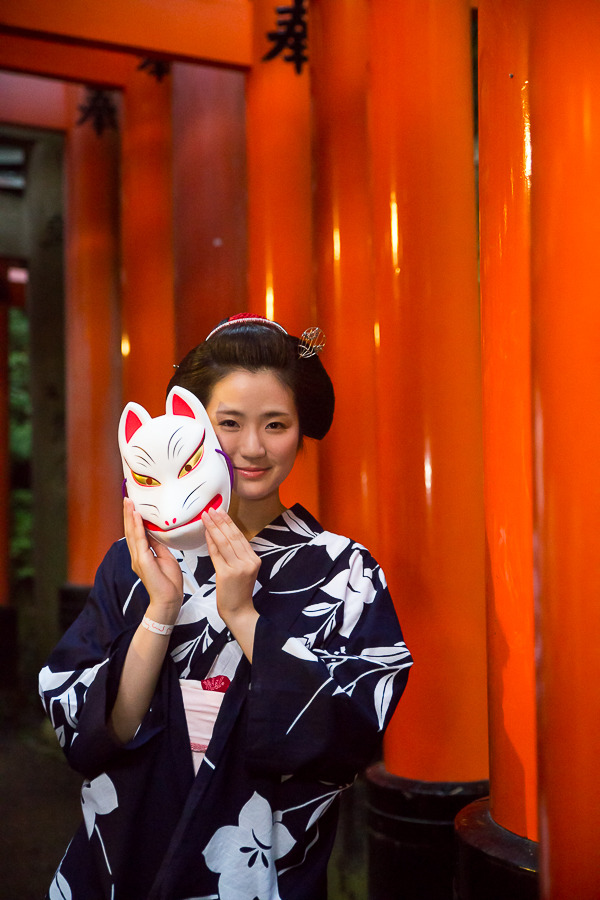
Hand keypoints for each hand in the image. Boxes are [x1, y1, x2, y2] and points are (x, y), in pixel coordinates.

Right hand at [123, 498, 182, 622]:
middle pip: (130, 531)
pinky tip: (136, 517)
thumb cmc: (169, 583)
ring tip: (129, 502)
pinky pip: (139, 541)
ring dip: (130, 517)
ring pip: (132, 533)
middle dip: (128, 514)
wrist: (169, 600)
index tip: (133, 505)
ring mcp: (138, 559)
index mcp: (142, 555)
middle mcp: (136, 556)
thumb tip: (154, 533)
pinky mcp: (142, 562)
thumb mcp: (165, 558)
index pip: (136, 533)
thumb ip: (158, 546)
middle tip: (127, 498)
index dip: (133, 519)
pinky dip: (137, 528)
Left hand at [201, 507, 260, 624]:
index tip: (220, 512)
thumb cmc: (237, 591)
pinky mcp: (227, 574)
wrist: (238, 611)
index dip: (229, 523)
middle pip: (233, 537)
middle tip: (211, 509)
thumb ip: (234, 554)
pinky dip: (210, 542)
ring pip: (224, 543)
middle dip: (221, 521)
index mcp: (254, 559)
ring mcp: (239, 568)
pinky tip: (206, 533)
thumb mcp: (241, 570)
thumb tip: (219, 535)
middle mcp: (249, 561)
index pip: (240, 537)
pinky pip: (217, 554)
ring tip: (206, 516)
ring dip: (214, 527)